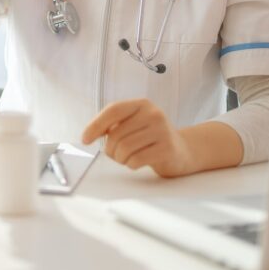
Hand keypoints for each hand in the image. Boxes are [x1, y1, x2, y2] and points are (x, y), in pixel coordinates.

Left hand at [81, 98, 196, 177]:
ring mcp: (162, 130)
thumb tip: (90, 133)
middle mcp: (153, 114)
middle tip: (115, 154)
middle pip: (116, 134)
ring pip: (125, 149)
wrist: (184, 151)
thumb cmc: (151, 138)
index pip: (113, 110)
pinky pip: (136, 160)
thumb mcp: (134, 124)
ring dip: (120, 159)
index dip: (95, 125)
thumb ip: (114, 124)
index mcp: (142, 104)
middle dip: (110, 150)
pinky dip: (131, 165)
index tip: (85, 139)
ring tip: (127, 158)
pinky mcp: (167, 148)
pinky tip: (136, 163)